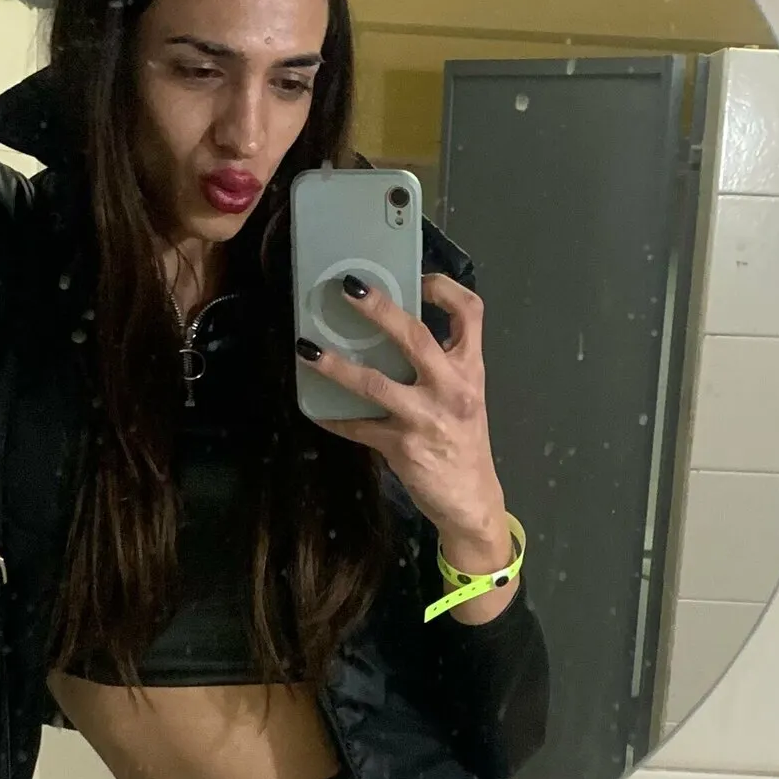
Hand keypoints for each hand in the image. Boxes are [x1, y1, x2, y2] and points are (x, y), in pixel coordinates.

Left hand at [296, 273, 513, 589]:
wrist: (472, 499)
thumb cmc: (464, 440)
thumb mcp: (466, 395)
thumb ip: (441, 364)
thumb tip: (395, 328)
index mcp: (471, 369)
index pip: (470, 314)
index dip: (445, 289)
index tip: (418, 279)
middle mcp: (452, 388)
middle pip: (416, 338)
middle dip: (380, 310)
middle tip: (348, 288)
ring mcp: (426, 418)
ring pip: (375, 384)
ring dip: (337, 366)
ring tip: (306, 349)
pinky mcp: (401, 446)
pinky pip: (358, 427)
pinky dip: (334, 417)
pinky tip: (314, 409)